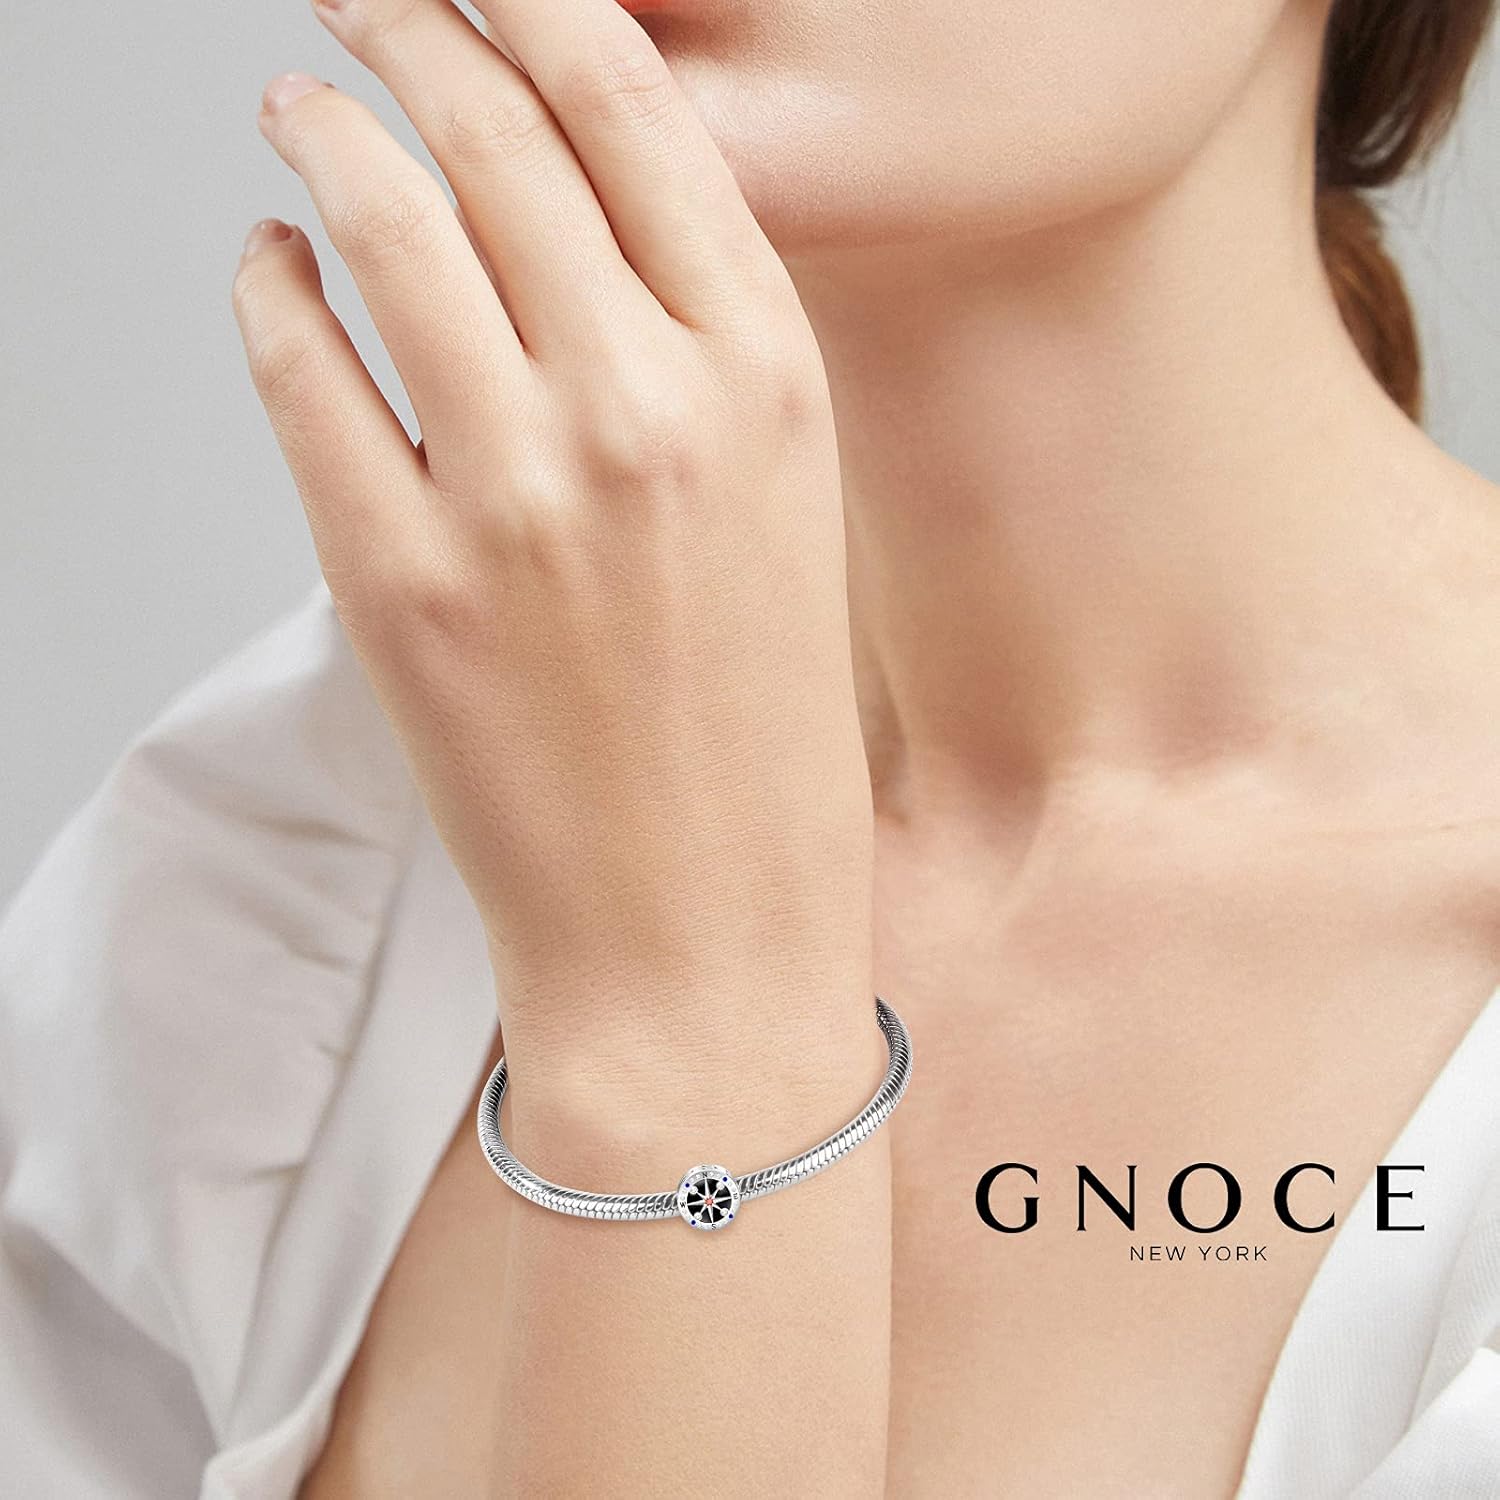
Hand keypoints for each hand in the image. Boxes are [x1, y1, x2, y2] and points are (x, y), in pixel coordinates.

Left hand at [230, 0, 873, 1072]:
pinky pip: (300, 366)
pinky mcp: (400, 579)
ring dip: (323, 132)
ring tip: (298, 105)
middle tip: (363, 2)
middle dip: (409, 31)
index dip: (535, 6)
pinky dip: (269, 289)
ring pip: (382, 222)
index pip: (632, 111)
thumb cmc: (759, 743)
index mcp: (770, 381)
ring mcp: (516, 493)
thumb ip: (697, 357)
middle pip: (492, 136)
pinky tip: (274, 266)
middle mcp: (649, 409)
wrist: (704, 934)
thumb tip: (563, 217)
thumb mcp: (785, 513)